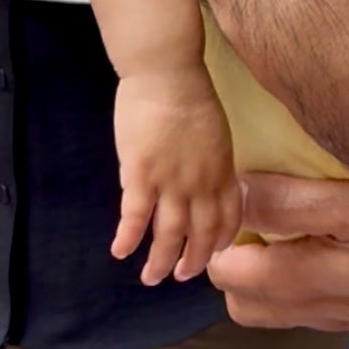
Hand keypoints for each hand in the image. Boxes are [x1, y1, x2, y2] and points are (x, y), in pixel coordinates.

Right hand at [112, 67, 242, 284]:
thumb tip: (203, 181)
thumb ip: (210, 161)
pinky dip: (127, 239)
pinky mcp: (141, 175)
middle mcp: (200, 184)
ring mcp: (170, 182)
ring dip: (160, 262)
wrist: (167, 70)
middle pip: (200, 235)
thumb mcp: (215, 130)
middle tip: (181, 276)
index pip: (228, 217)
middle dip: (192, 262)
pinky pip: (134, 217)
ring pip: (168, 235)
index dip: (220, 240)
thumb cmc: (190, 91)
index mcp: (221, 169)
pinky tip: (120, 251)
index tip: (214, 253)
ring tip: (151, 277)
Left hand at [208, 174, 348, 338]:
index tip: (230, 203)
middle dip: (236, 267)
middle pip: (248, 306)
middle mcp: (325, 310)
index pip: (233, 278)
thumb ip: (293, 202)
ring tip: (284, 231)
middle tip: (249, 219)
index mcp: (312, 281)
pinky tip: (332, 247)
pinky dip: (311, 285)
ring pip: (284, 312)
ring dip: (271, 279)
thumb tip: (239, 190)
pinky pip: (323, 310)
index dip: (220, 240)